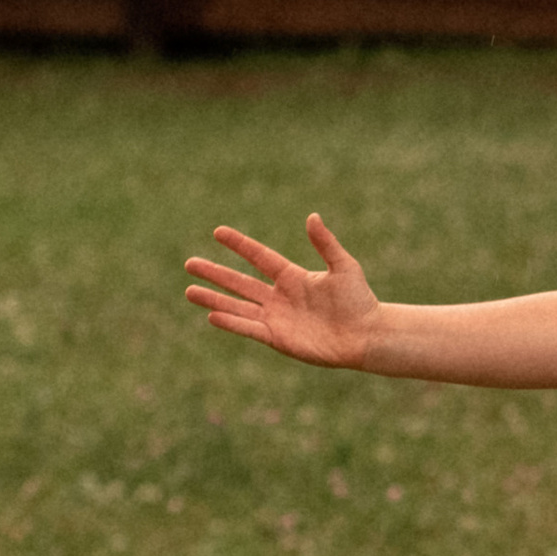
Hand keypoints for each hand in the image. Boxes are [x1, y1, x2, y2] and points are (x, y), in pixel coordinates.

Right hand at [184, 214, 381, 367]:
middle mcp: (279, 297)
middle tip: (189, 263)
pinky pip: (250, 328)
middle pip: (240, 282)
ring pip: (238, 306)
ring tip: (189, 291)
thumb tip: (312, 216)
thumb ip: (325, 243)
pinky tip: (211, 315)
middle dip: (215, 273)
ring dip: (214, 299)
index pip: (259, 257)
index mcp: (293, 276)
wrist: (367, 335)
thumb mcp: (344, 266)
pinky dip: (232, 322)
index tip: (218, 232)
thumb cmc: (359, 300)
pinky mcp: (278, 339)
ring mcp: (277, 318)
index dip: (240, 245)